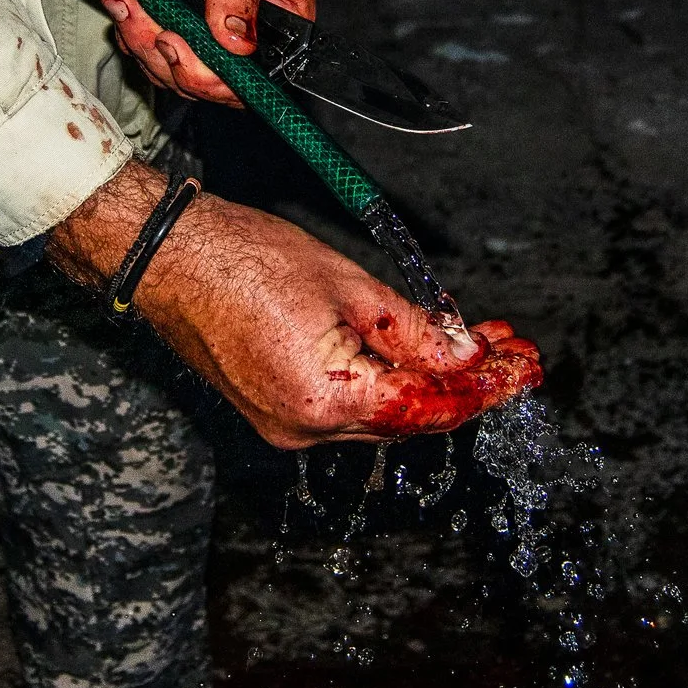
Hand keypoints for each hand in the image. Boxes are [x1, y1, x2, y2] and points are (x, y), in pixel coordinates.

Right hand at [48, 163, 540, 447]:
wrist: (165, 259)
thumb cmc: (243, 259)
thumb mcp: (350, 285)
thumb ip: (418, 332)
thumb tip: (469, 358)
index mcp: (327, 399)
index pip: (430, 409)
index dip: (484, 390)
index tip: (522, 369)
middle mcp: (305, 429)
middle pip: (409, 419)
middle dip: (464, 384)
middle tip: (509, 352)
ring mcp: (285, 425)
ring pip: (380, 413)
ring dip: (428, 382)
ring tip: (475, 344)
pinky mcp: (273, 410)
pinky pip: (346, 405)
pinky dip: (385, 381)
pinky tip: (413, 351)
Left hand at [105, 0, 313, 107]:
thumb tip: (236, 41)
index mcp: (278, 12)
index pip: (256, 75)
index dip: (216, 78)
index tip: (180, 47)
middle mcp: (241, 24)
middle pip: (206, 80)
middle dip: (168, 59)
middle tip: (147, 23)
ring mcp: (200, 17)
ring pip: (168, 65)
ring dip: (140, 40)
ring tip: (125, 0)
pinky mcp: (165, 3)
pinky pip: (142, 36)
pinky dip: (127, 21)